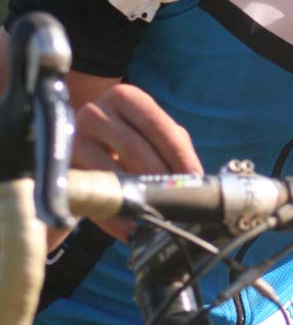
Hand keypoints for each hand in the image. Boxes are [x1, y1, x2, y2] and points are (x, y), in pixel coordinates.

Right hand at [73, 84, 201, 239]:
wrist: (82, 142)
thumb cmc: (127, 137)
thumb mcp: (151, 133)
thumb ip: (175, 147)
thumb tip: (196, 180)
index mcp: (127, 97)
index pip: (159, 126)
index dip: (180, 156)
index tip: (195, 181)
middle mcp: (96, 110)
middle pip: (135, 148)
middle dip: (160, 178)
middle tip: (178, 202)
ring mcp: (75, 136)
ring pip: (112, 169)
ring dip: (138, 196)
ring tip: (158, 216)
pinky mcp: (63, 164)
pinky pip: (93, 192)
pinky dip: (114, 214)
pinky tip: (130, 227)